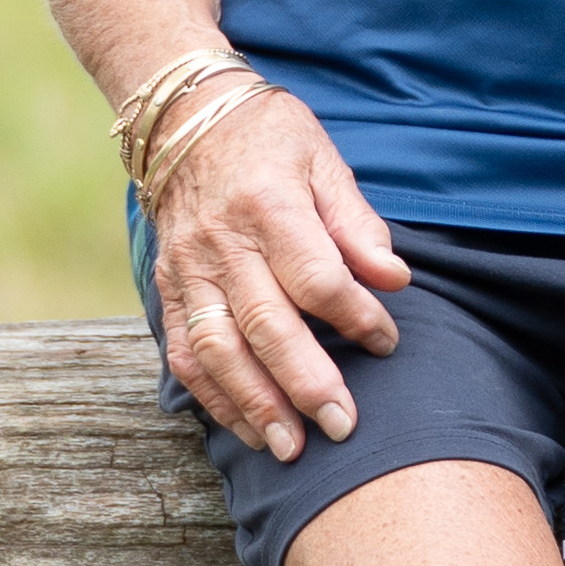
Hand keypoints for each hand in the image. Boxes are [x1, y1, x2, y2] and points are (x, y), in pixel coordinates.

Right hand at [148, 82, 408, 456]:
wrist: (182, 116)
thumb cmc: (269, 137)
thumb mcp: (322, 159)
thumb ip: (357, 224)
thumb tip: (395, 280)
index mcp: (269, 204)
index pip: (315, 276)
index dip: (355, 315)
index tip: (388, 341)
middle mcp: (223, 243)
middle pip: (266, 324)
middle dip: (306, 383)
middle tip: (344, 427)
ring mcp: (189, 269)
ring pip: (218, 349)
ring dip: (255, 404)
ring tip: (290, 449)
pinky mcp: (169, 288)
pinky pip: (186, 352)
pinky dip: (215, 397)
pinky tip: (248, 429)